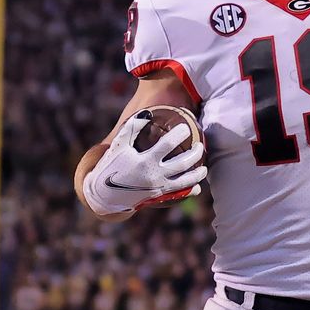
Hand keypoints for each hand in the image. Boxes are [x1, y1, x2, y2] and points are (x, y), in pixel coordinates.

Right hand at [82, 111, 206, 215]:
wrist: (106, 194)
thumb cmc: (112, 165)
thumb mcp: (119, 145)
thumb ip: (132, 128)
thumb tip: (147, 112)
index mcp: (145, 160)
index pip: (168, 144)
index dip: (179, 134)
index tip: (186, 127)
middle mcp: (154, 175)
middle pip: (183, 163)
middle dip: (195, 153)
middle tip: (200, 146)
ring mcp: (158, 188)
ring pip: (185, 181)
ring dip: (197, 174)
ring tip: (204, 167)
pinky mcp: (159, 197)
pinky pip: (179, 194)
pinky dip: (190, 191)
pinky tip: (197, 187)